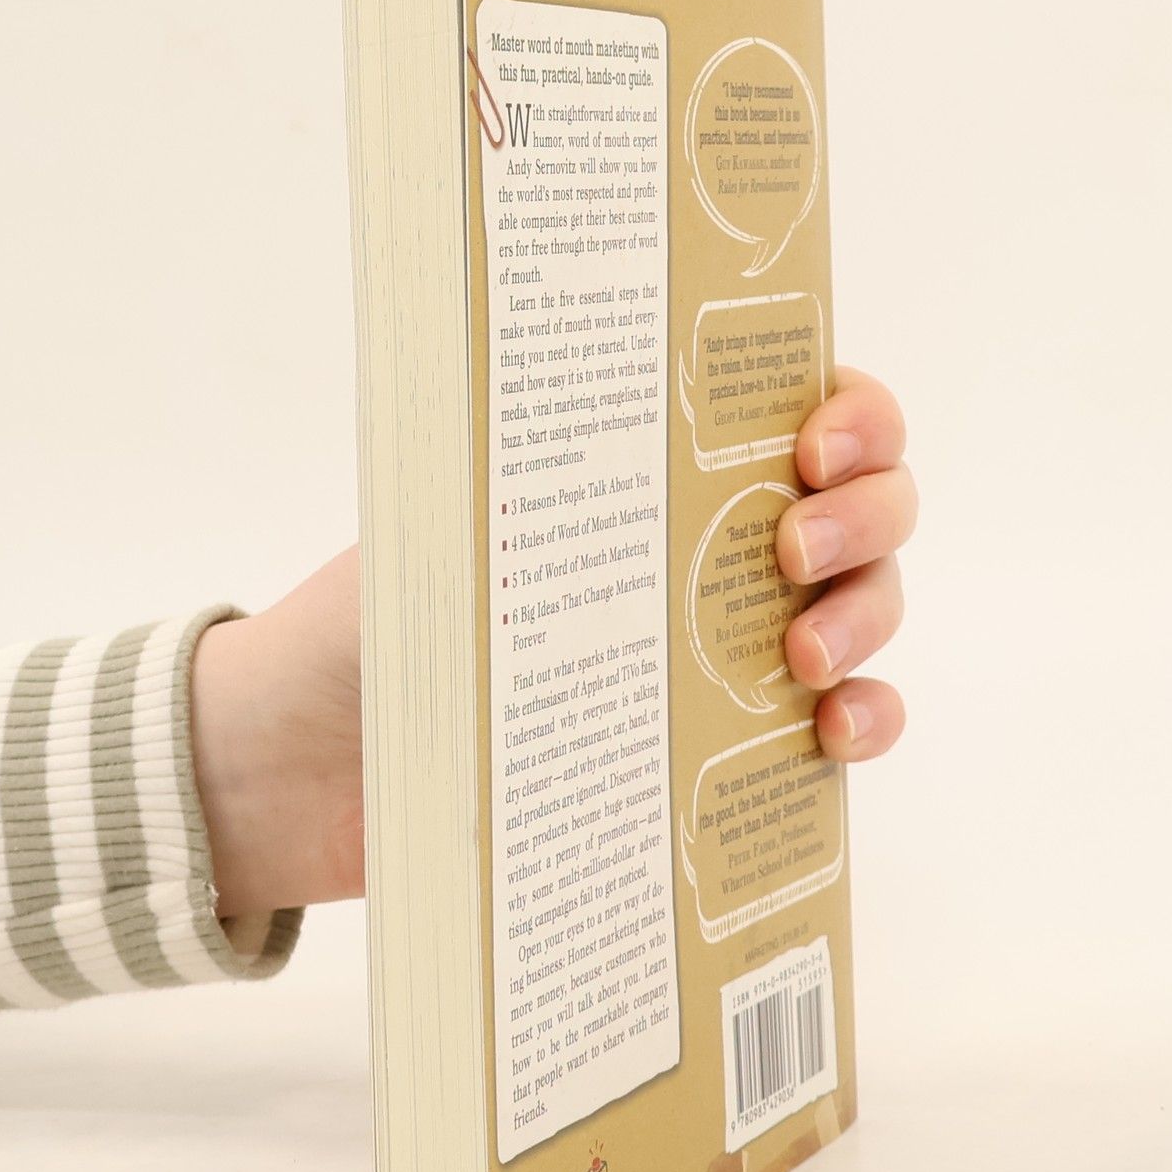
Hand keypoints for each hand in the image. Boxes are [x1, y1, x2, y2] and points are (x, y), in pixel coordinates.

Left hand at [190, 366, 912, 924]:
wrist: (302, 769)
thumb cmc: (363, 622)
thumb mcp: (444, 525)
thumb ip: (541, 480)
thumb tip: (627, 439)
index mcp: (648, 462)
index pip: (801, 403)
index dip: (853, 415)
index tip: (812, 448)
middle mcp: (707, 543)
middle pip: (865, 504)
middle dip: (866, 516)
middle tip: (793, 550)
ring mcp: (727, 645)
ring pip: (869, 605)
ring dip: (868, 618)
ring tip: (802, 661)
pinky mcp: (726, 745)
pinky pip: (845, 723)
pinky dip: (867, 720)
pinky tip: (834, 734)